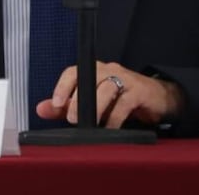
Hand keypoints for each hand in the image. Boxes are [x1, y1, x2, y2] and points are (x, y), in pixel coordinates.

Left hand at [35, 61, 184, 127]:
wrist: (158, 98)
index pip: (73, 72)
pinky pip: (124, 103)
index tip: (57, 104)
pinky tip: (111, 127)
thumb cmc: (121, 98)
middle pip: (88, 80)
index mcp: (93, 70)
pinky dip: (115, 118)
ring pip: (106, 89)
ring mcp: (124, 79)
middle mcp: (107, 70)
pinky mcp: (139, 91)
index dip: (63, 87)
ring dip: (96, 108)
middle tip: (72, 119)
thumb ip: (65, 106)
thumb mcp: (92, 102)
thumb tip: (41, 109)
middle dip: (78, 100)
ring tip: (90, 124)